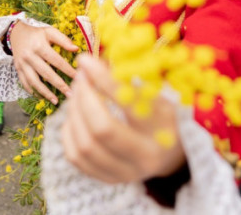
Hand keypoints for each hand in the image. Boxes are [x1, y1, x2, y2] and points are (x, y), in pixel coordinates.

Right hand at [10, 21, 78, 103]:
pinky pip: (25, 83)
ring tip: (56, 101)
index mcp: (39, 46)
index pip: (56, 60)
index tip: (78, 78)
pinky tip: (41, 97)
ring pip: (34, 81)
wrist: (16, 34)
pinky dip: (33, 91)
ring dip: (45, 92)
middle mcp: (30, 56)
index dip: (67, 70)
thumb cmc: (37, 33)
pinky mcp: (18, 69)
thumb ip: (63, 39)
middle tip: (71, 94)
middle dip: (59, 85)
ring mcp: (22, 64)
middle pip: (46, 73)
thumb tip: (76, 49)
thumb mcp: (50, 31)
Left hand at [60, 55, 185, 182]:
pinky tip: (75, 115)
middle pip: (102, 129)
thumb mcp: (156, 95)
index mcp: (162, 131)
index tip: (86, 60)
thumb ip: (128, 79)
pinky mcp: (108, 179)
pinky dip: (69, 131)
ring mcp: (125, 173)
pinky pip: (75, 156)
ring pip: (84, 145)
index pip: (129, 103)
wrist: (171, 154)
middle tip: (81, 77)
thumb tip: (92, 61)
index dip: (103, 80)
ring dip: (74, 113)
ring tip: (77, 93)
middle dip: (84, 98)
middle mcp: (145, 157)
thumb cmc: (161, 115)